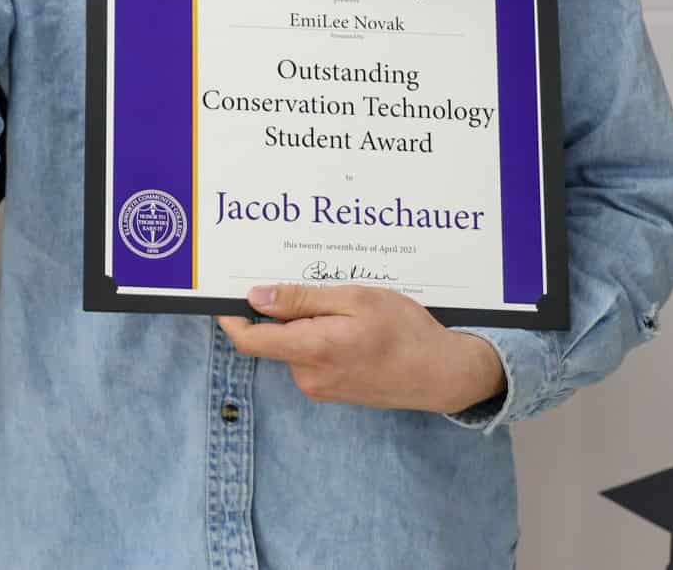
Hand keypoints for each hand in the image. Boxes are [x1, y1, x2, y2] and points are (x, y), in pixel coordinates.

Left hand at [216, 283, 504, 413]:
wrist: (443, 374)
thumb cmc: (405, 332)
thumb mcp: (355, 300)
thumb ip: (302, 301)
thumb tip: (255, 297)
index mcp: (310, 350)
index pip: (248, 339)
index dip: (231, 315)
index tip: (228, 291)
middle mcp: (308, 376)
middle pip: (274, 337)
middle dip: (285, 310)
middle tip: (314, 283)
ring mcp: (321, 387)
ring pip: (295, 345)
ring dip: (308, 322)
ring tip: (345, 305)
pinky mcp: (333, 390)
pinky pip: (312, 357)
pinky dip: (321, 337)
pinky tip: (353, 325)